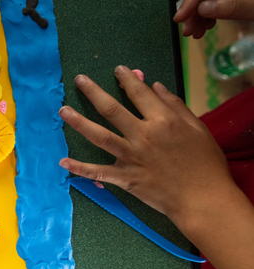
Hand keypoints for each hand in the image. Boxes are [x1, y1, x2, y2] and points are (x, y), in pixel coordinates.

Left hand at [58, 66, 233, 225]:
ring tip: (63, 110)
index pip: (139, 94)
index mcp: (163, 121)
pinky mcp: (125, 178)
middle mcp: (143, 136)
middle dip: (93, 92)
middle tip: (79, 80)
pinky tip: (63, 162)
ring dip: (79, 122)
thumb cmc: (205, 162)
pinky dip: (80, 168)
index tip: (118, 70)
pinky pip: (98, 172)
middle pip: (112, 109)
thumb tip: (155, 86)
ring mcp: (131, 157)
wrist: (203, 199)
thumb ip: (175, 106)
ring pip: (99, 136)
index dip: (127, 79)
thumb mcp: (198, 128)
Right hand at [174, 0, 253, 38]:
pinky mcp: (244, 0)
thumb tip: (204, 8)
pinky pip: (221, 5)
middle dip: (194, 10)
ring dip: (199, 16)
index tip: (180, 16)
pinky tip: (205, 26)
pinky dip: (209, 17)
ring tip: (195, 32)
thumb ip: (236, 6)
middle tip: (187, 29)